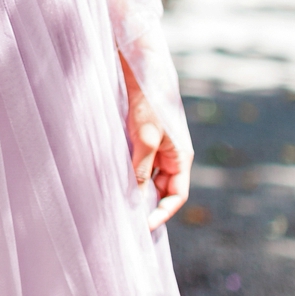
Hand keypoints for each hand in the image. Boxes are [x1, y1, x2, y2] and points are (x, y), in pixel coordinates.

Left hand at [121, 57, 191, 231]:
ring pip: (149, 177)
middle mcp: (172, 154)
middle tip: (126, 216)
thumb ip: (141, 170)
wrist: (141, 69)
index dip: (162, 213)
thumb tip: (137, 201)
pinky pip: (139, 163)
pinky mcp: (144, 138)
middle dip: (147, 202)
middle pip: (162, 189)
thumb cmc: (148, 103)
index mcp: (181, 157)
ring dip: (136, 188)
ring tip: (117, 200)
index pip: (177, 196)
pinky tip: (113, 177)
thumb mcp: (144, 139)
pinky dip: (129, 173)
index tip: (144, 226)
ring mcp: (159, 146)